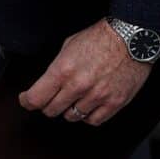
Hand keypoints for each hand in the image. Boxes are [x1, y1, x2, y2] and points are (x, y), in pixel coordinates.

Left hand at [19, 20, 151, 126]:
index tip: (27, 100)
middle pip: (51, 110)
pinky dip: (88, 115)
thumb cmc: (102, 38)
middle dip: (48, 104)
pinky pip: (93, 120)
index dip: (27, 101)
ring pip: (72, 117)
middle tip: (53, 97)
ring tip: (75, 97)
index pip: (36, 98)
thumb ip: (57, 68)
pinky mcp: (114, 103)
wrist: (132, 37)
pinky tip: (89, 105)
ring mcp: (97, 96)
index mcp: (63, 70)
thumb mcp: (69, 45)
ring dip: (70, 109)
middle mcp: (78, 86)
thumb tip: (47, 84)